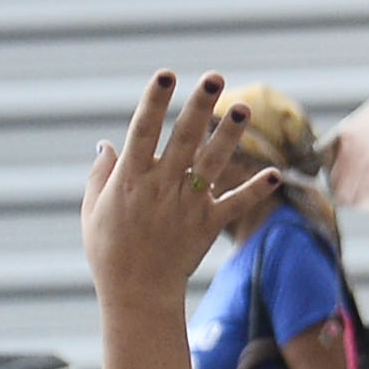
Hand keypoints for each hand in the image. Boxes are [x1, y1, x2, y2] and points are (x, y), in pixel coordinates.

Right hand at [84, 73, 278, 307]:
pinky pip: (235, 205)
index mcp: (130, 179)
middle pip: (183, 138)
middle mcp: (161, 187)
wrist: (137, 293)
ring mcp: (186, 206)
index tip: (166, 74)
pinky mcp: (207, 226)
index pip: (143, 130)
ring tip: (243, 107)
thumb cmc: (108, 250)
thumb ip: (102, 174)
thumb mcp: (93, 208)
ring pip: (211, 164)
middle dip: (199, 106)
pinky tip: (275, 174)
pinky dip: (254, 190)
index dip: (154, 101)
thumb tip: (108, 143)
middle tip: (215, 78)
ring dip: (229, 136)